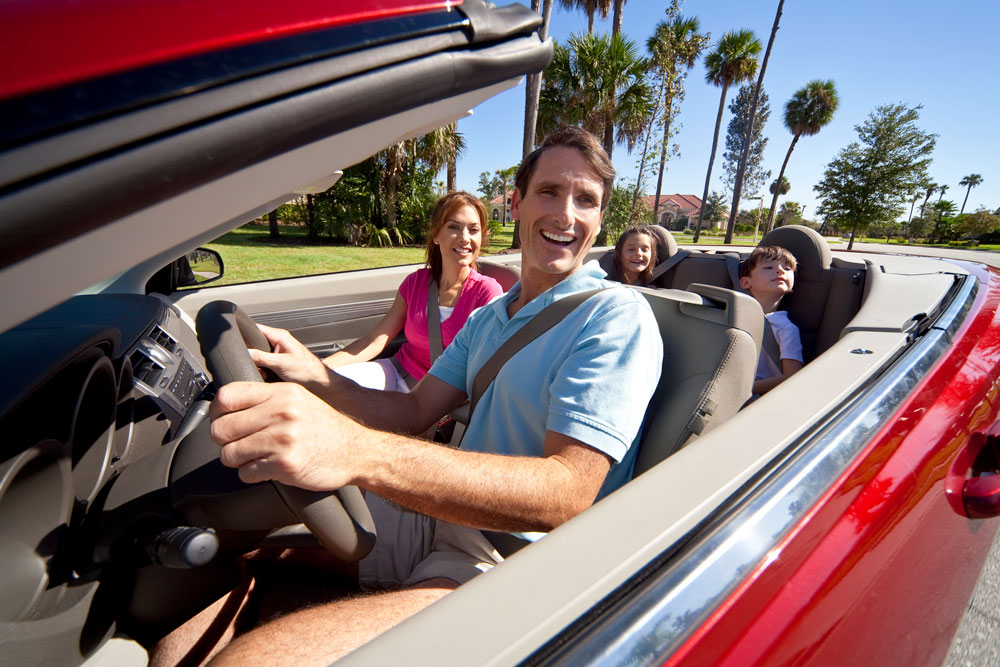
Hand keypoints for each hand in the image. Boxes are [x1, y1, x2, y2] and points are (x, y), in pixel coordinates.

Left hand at [210, 381, 362, 489]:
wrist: (356, 451)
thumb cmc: (325, 427)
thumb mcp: (298, 399)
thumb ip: (266, 399)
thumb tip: (225, 406)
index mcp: (282, 393)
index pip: (227, 396)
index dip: (217, 412)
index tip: (222, 420)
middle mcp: (282, 413)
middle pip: (222, 428)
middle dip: (224, 441)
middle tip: (237, 443)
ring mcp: (283, 439)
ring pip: (229, 454)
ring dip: (237, 460)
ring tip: (255, 457)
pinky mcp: (285, 465)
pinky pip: (246, 473)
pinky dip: (253, 474)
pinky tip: (268, 468)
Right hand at [249, 323, 329, 389]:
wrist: (319, 383)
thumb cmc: (308, 371)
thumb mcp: (281, 364)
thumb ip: (261, 357)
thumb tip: (245, 353)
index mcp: (280, 336)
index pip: (256, 329)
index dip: (245, 334)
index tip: (237, 343)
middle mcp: (278, 343)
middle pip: (254, 345)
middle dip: (252, 356)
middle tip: (258, 365)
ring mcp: (277, 353)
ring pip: (258, 357)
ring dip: (258, 366)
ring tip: (266, 373)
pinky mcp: (278, 363)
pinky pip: (263, 365)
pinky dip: (263, 371)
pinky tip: (268, 377)